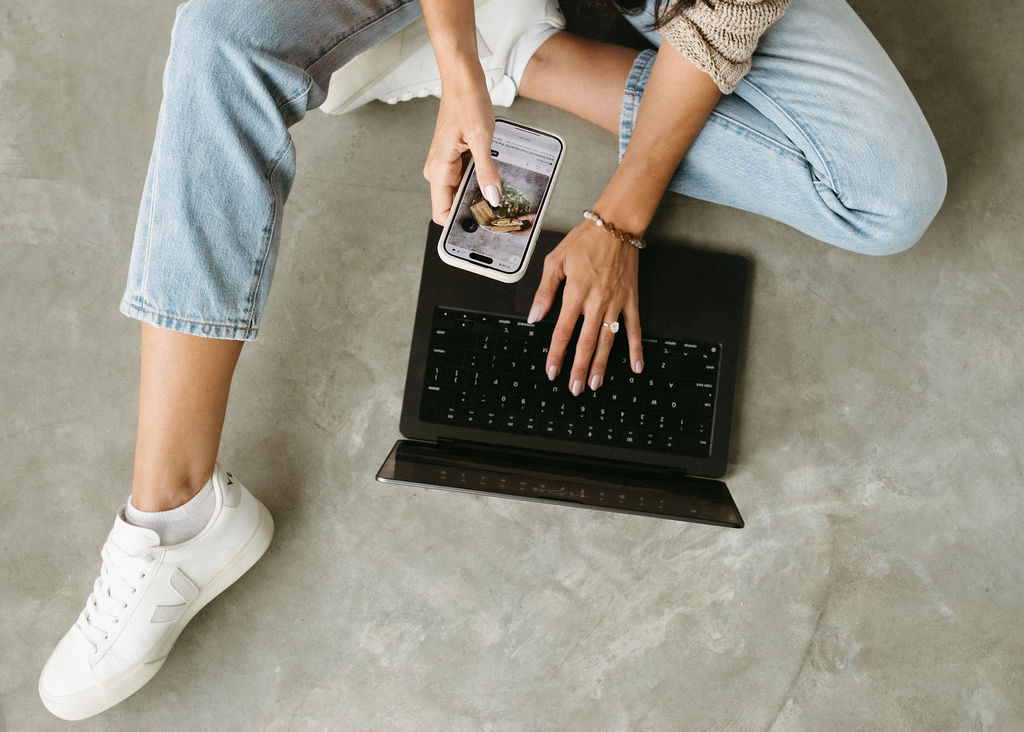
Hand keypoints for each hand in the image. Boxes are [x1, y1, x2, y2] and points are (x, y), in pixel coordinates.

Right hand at [423, 75, 501, 224]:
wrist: (462, 79)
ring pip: (463, 192)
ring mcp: (447, 164)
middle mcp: (439, 170)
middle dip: (475, 209)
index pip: (441, 213)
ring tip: (500, 192)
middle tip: (499, 211)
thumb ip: (486, 172)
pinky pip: (468, 177)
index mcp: (438, 170)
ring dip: (480, 194)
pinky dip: (482, 179)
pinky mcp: (457, 158)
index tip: (481, 226)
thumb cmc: (465, 101)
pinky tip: (495, 176)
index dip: (460, 223)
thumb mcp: (481, 138)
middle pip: (454, 205)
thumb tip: (493, 198)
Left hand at [528, 221, 643, 394]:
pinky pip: (635, 329)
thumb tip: (535, 316)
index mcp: (575, 293)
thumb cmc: (586, 240)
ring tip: (595, 383)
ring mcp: (616, 303)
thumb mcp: (555, 261)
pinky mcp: (631, 300)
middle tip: (575, 388)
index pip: (563, 331)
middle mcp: (596, 302)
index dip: (557, 355)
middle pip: (586, 343)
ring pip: (608, 341)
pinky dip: (636, 349)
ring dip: (601, 365)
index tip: (552, 371)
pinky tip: (636, 366)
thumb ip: (544, 291)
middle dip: (579, 368)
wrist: (617, 225)